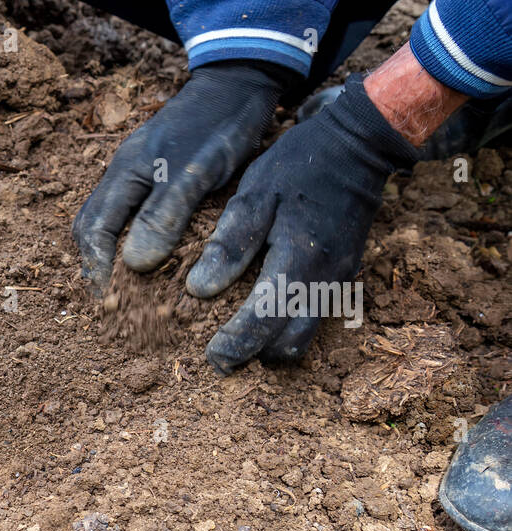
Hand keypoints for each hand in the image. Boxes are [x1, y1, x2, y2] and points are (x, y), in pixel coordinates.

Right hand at [73, 61, 293, 289]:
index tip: (110, 300)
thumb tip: (133, 265)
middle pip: (93, 228)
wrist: (242, 83)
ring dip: (117, 256)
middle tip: (115, 300)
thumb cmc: (219, 125)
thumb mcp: (193, 172)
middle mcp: (124, 176)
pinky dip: (139, 242)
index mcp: (123, 174)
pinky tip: (157, 259)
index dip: (96, 268)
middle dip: (98, 265)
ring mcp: (140, 176)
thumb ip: (163, 216)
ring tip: (132, 288)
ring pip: (113, 223)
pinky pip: (136, 217)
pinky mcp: (161, 178)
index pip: (92, 229)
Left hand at [188, 75, 419, 373]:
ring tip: (239, 334)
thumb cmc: (298, 166)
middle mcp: (325, 278)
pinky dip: (288, 325)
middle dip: (255, 353)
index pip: (266, 321)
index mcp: (299, 259)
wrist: (358, 146)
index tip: (213, 357)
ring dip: (273, 343)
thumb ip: (230, 242)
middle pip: (290, 343)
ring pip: (306, 335)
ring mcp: (339, 279)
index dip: (237, 345)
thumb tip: (199, 289)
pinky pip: (315, 316)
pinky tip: (263, 311)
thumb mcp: (254, 194)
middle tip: (222, 351)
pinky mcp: (343, 275)